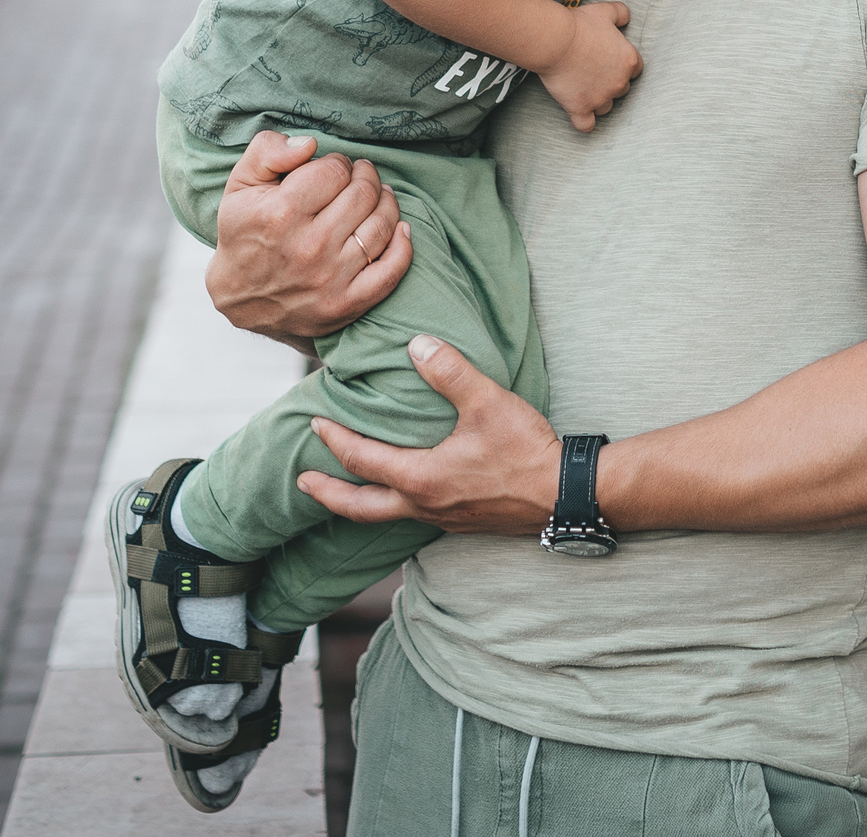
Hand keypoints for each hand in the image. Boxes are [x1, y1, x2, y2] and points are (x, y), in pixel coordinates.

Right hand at [208, 130, 412, 343]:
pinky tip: (400, 229)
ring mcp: (330, 278)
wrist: (240, 299)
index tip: (333, 168)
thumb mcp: (240, 186)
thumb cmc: (244, 234)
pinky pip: (391, 271)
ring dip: (386, 203)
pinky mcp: (346, 303)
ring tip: (378, 196)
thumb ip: (267, 152)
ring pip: (381, 226)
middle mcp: (308, 246)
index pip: (335, 171)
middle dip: (366, 177)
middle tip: (360, 176)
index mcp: (281, 214)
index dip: (338, 163)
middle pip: (363, 194)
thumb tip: (309, 144)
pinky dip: (403, 245)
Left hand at [299, 335, 561, 531]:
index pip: (362, 459)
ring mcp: (443, 518)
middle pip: (360, 507)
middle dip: (328, 494)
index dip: (335, 440)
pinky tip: (403, 491)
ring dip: (359, 501)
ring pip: (385, 515)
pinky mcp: (462, 521)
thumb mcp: (487, 402)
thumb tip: (417, 344)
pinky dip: (392, 505)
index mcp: (421, 478)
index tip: (315, 424)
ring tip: (346, 487)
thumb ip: (450, 372)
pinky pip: (413, 517)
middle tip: (303, 481)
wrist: (563, 496)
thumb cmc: (525, 452)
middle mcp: (424, 504)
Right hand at [538, 0, 640, 130]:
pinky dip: (583, 122)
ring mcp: (601, 98)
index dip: (621, 66)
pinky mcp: (581, 108)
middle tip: (592, 72)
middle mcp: (620, 83)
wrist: (556, 41)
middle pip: (622, 90)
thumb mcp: (605, 11)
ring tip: (583, 89)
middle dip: (610, 83)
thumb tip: (626, 18)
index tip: (608, 61)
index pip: (635, 70)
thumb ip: (621, 13)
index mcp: (629, 61)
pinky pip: (587, 125)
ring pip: (606, 107)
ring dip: (597, 101)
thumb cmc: (580, 25)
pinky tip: (578, 113)